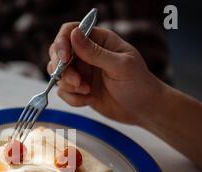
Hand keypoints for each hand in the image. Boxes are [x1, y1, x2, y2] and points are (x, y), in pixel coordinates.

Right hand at [47, 23, 164, 125]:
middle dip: (62, 69)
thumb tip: (74, 34)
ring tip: (87, 91)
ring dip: (68, 85)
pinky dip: (72, 99)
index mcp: (99, 40)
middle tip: (77, 81)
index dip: (62, 42)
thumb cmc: (138, 84)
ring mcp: (82, 72)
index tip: (64, 59)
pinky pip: (63, 92)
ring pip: (58, 74)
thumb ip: (95, 52)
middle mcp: (87, 54)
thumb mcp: (120, 66)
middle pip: (58, 52)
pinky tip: (88, 100)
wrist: (143, 110)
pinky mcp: (79, 89)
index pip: (71, 31)